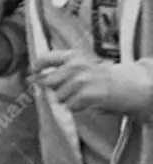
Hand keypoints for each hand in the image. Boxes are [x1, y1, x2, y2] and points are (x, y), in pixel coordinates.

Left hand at [35, 48, 152, 114]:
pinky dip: (77, 107)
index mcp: (73, 56)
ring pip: (59, 96)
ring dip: (67, 99)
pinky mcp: (87, 95)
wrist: (129, 85)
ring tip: (82, 95)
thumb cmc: (102, 77)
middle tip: (68, 90)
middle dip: (54, 89)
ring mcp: (81, 80)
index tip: (33, 74)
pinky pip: (71, 106)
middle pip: (48, 81)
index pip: (45, 58)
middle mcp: (75, 66)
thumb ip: (59, 70)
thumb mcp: (81, 66)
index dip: (36, 68)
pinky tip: (88, 101)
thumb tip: (33, 79)